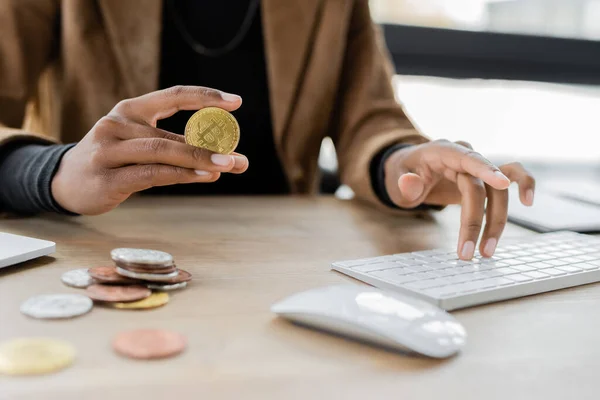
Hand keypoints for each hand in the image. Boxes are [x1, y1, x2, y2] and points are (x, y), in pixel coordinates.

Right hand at [51, 86, 248, 214]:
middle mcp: (117, 124)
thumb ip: (175, 146)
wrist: (64, 181)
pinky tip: (203, 176)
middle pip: (171, 134)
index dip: (205, 97)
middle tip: (239, 159)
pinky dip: (180, 175)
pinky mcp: (106, 178)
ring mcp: (108, 151)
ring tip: (228, 166)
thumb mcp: (140, 143)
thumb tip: (224, 158)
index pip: (173, 95)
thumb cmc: (113, 160)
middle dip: (210, 146)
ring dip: (198, 160)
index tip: (236, 102)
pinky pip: (151, 174)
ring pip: (162, 152)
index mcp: (130, 109)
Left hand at [384, 140, 534, 259]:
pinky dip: (524, 185)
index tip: (502, 184)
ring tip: (486, 252)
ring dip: (496, 221)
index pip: (466, 158)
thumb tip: (410, 183)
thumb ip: (403, 182)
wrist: (408, 169)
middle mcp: (464, 154)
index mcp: (441, 151)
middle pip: (480, 186)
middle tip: (467, 254)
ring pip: (498, 190)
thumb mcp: (394, 179)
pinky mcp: (486, 176)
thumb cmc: (403, 173)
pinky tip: (528, 201)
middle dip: (475, 222)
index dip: (485, 169)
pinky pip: (513, 175)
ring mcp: (477, 164)